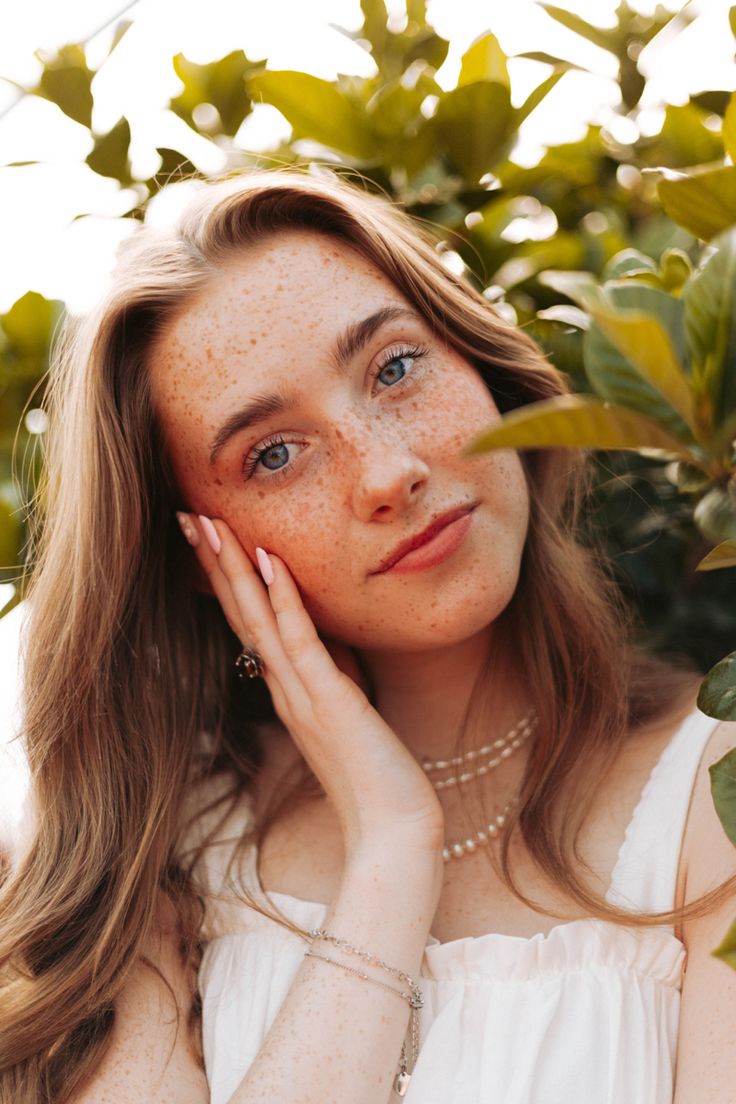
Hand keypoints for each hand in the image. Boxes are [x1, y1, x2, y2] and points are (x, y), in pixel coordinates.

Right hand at [177, 513, 444, 862]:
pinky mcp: (329, 701)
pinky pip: (300, 642)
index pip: (250, 624)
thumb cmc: (376, 777)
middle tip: (187, 517)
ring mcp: (302, 694)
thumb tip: (338, 643)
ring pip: (258, 620)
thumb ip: (338, 677)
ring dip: (234, 570)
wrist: (393, 831)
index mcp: (288, 690)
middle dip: (216, 563)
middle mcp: (285, 688)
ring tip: (209, 525)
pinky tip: (270, 561)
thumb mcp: (353, 714)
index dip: (228, 580)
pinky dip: (283, 601)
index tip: (209, 538)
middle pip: (241, 614)